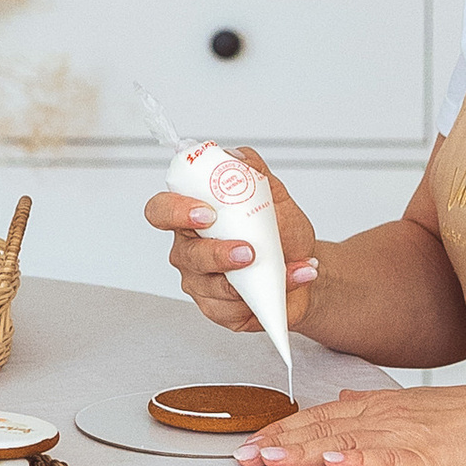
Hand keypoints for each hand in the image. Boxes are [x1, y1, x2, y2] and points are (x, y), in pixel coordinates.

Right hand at [145, 146, 320, 335]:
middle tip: (248, 251)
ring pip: (212, 285)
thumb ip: (254, 173)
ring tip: (291, 266)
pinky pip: (232, 307)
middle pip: (186, 254)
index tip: (206, 212)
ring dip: (255, 276)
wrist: (304, 269)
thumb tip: (236, 156)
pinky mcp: (217, 309)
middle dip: (218, 253)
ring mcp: (201, 283)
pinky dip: (267, 293)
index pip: (162, 211)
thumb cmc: (281, 235)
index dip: (176, 211)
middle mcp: (190, 250)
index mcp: (193, 217)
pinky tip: (291, 279)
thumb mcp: (275, 198)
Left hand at [235, 381, 465, 465]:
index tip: (248, 444)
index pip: (319, 417)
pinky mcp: (428, 455)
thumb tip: (338, 402)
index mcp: (378, 407)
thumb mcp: (412, 408)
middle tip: (241, 458)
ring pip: (346, 441)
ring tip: (270, 459)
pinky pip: (389, 457)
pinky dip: (360, 460)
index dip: (282, 429)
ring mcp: (406, 434)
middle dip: (279, 442)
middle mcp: (385, 415)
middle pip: (322, 427)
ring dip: (305, 450)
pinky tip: (335, 462)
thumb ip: (372, 406)